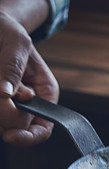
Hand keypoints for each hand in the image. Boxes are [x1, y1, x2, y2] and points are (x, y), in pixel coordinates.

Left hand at [0, 10, 58, 145]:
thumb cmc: (9, 32)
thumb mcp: (16, 44)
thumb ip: (12, 68)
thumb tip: (6, 94)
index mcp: (45, 93)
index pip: (42, 128)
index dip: (28, 136)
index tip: (9, 135)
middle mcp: (27, 104)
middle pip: (14, 127)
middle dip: (3, 113)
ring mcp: (8, 105)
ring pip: (0, 120)